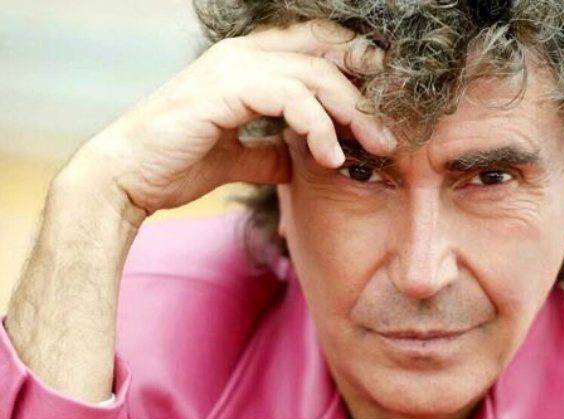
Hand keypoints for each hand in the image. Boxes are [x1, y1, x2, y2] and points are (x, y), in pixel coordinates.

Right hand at [68, 19, 394, 220]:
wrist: (127, 179)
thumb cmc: (177, 164)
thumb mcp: (238, 157)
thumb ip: (270, 152)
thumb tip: (298, 161)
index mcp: (247, 63)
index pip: (315, 46)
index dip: (352, 65)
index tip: (382, 103)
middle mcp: (243, 55)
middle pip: (325, 57)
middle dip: (365, 95)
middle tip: (388, 135)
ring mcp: (234, 68)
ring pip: (315, 75)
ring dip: (351, 113)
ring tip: (373, 148)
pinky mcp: (226, 89)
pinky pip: (292, 98)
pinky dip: (318, 127)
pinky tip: (331, 158)